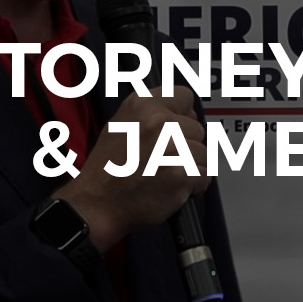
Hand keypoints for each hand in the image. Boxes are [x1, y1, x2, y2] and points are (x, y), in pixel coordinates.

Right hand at [53, 87, 209, 250]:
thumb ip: (151, 114)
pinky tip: (173, 188)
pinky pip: (205, 175)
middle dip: (187, 146)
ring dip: (192, 167)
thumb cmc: (107, 170)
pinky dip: (195, 186)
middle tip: (164, 161)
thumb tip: (182, 114)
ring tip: (166, 176)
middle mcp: (159, 121)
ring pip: (203, 153)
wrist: (97, 204)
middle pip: (197, 128)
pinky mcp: (182, 174)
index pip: (185, 97)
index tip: (177, 131)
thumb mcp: (121, 125)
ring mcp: (172, 147)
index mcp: (143, 105)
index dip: (183, 116)